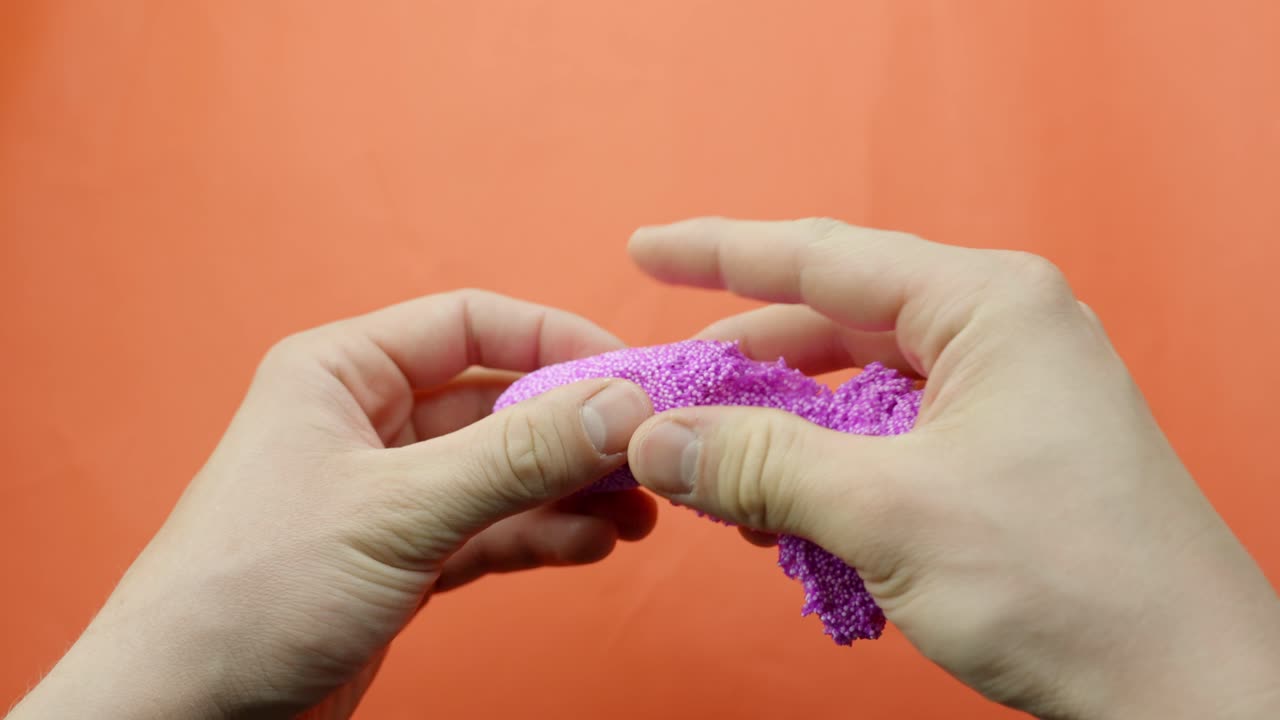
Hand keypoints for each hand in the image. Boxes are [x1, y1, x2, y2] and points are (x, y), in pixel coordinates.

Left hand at [10, 290, 654, 718]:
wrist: (182, 719)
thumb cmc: (249, 594)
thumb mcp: (397, 511)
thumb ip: (515, 457)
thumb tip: (621, 405)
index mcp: (342, 373)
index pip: (470, 323)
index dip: (555, 340)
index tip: (632, 373)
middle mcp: (367, 422)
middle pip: (498, 401)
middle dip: (575, 428)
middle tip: (648, 455)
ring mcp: (387, 495)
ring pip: (502, 472)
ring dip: (570, 489)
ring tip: (636, 513)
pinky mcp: (401, 559)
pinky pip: (490, 530)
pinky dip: (542, 536)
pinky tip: (590, 545)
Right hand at [626, 218, 1279, 719]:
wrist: (1185, 687)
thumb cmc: (1069, 582)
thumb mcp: (887, 511)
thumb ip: (759, 462)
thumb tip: (653, 436)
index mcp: (986, 306)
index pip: (822, 255)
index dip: (719, 252)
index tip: (645, 249)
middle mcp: (1000, 333)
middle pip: (837, 322)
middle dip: (748, 359)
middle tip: (670, 386)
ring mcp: (1009, 395)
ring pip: (860, 390)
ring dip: (786, 430)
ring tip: (719, 472)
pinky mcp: (1007, 454)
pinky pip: (892, 439)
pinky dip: (832, 469)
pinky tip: (790, 512)